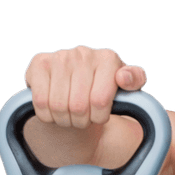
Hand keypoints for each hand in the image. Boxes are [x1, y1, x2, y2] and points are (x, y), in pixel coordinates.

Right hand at [24, 46, 146, 127]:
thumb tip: (124, 77)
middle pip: (78, 107)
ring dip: (64, 120)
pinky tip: (53, 109)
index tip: (99, 114)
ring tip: (70, 114)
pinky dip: (47, 115)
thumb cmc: (103, 92)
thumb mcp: (124, 90)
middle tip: (83, 117)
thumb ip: (135, 81)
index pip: (99, 101)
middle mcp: (84, 53)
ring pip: (58, 107)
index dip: (98, 117)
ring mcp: (60, 56)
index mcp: (108, 59)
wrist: (74, 89)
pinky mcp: (39, 63)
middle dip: (81, 121)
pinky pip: (41, 102)